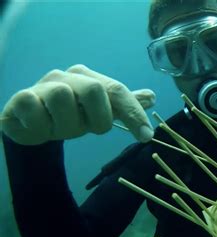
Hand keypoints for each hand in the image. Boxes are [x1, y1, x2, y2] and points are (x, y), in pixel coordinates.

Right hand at [1, 64, 154, 144]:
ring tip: (60, 128)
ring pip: (63, 100)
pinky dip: (42, 128)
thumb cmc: (70, 115)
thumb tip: (152, 97)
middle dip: (97, 118)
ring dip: (67, 126)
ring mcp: (44, 85)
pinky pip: (37, 113)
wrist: (32, 122)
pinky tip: (41, 127)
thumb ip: (124, 105)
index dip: (134, 113)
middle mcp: (69, 77)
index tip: (146, 137)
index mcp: (90, 78)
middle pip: (95, 90)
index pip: (118, 90)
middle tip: (87, 129)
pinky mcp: (22, 98)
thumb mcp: (100, 112)